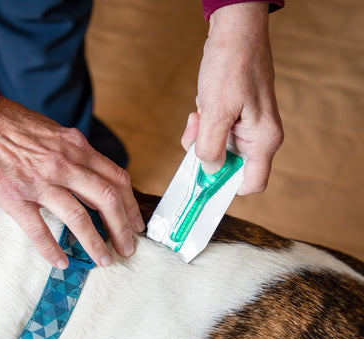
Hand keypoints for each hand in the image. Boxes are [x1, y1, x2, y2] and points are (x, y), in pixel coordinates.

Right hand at [0, 97, 144, 268]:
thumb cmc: (12, 125)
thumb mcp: (56, 133)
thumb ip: (78, 156)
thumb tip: (96, 181)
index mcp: (76, 147)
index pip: (117, 179)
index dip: (131, 206)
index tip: (136, 225)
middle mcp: (64, 163)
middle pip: (107, 200)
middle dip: (122, 229)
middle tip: (127, 249)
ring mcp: (39, 181)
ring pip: (79, 218)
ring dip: (95, 243)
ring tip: (104, 261)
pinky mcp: (14, 197)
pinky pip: (39, 230)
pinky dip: (52, 249)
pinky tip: (60, 262)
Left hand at [181, 2, 283, 194]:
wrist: (235, 31)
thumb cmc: (232, 65)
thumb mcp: (216, 110)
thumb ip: (211, 147)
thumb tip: (209, 168)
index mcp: (263, 140)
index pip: (252, 183)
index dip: (228, 188)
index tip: (205, 182)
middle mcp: (258, 138)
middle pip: (230, 168)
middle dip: (207, 157)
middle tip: (195, 136)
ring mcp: (247, 128)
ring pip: (219, 151)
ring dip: (201, 139)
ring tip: (197, 116)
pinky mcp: (236, 118)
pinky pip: (216, 135)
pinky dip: (203, 128)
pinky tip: (199, 109)